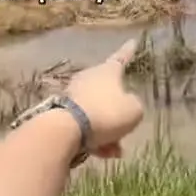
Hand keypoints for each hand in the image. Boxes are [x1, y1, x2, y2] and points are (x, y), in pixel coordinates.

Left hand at [66, 39, 143, 159]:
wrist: (67, 129)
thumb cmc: (107, 113)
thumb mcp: (134, 110)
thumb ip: (134, 106)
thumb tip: (125, 106)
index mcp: (107, 72)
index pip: (121, 58)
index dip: (128, 52)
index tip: (132, 42)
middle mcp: (88, 80)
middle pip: (108, 94)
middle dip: (118, 113)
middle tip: (126, 127)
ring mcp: (73, 96)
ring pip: (98, 114)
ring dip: (109, 132)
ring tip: (115, 150)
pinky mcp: (62, 114)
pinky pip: (85, 126)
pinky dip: (95, 138)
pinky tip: (102, 154)